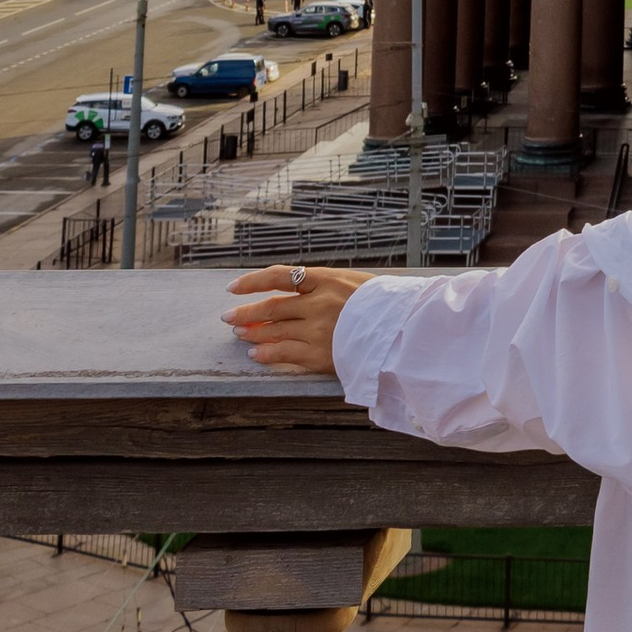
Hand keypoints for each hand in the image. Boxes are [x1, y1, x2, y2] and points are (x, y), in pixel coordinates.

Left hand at [225, 263, 369, 374]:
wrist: (404, 329)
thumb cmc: (381, 303)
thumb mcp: (353, 282)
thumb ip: (323, 286)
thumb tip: (293, 289)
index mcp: (326, 280)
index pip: (279, 276)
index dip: (252, 281)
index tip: (233, 287)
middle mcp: (317, 303)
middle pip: (271, 307)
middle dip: (246, 312)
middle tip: (228, 316)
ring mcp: (317, 329)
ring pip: (274, 331)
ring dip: (253, 333)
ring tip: (240, 334)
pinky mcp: (320, 354)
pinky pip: (284, 354)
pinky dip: (266, 354)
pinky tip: (256, 355)